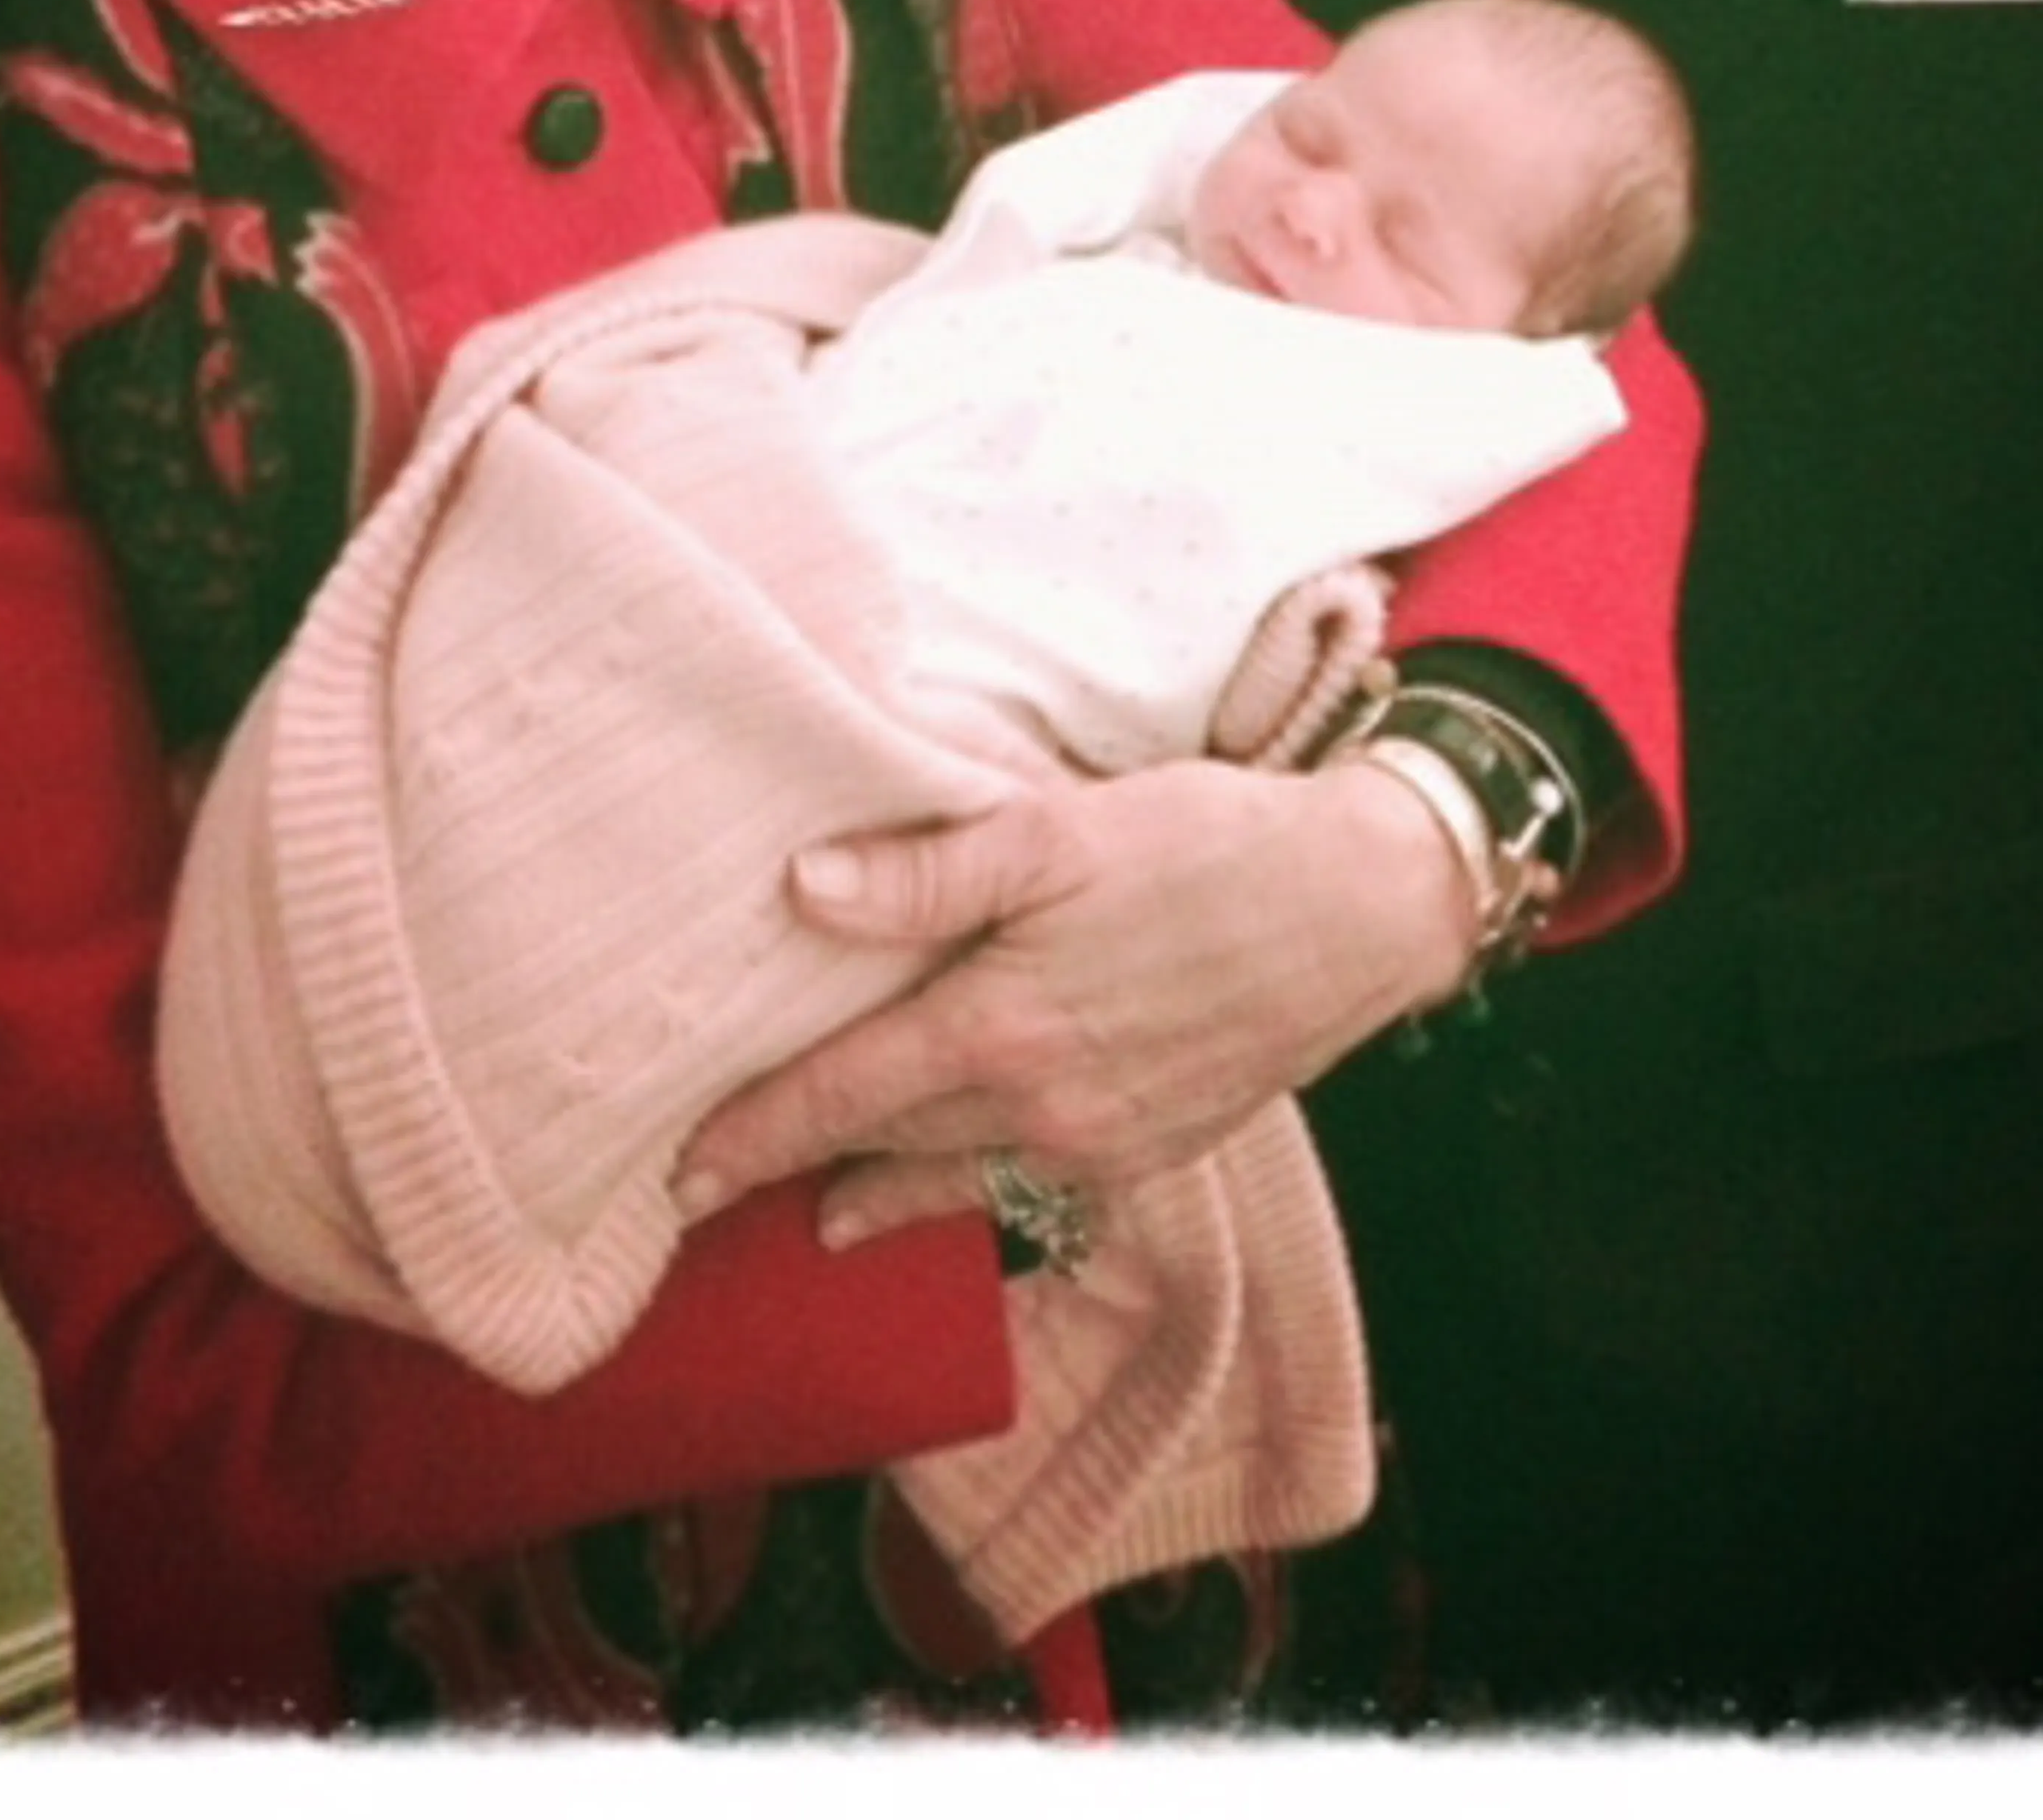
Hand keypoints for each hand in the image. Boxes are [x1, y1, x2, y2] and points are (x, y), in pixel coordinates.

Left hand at [670, 752, 1477, 1249]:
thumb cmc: (1210, 847)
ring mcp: (1101, 1141)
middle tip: (714, 1183)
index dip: (754, 1133)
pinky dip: (971, 1188)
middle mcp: (1040, 1108)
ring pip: (957, 1174)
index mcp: (1002, 1029)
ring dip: (879, 1191)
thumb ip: (932, 865)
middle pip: (887, 1144)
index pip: (841, 1095)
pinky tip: (950, 1184)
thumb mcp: (1063, 830)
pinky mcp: (1154, 1146)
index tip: (679, 1173)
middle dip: (800, 1165)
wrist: (1363, 906)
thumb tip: (804, 888)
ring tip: (816, 1211)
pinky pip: (1031, 1183)